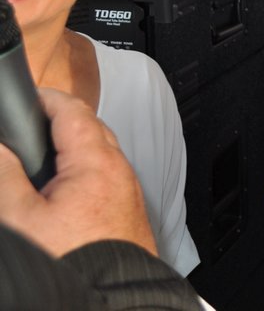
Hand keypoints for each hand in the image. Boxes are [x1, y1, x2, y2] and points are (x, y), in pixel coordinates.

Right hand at [0, 88, 156, 257]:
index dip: (46, 97)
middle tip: (28, 123)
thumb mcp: (21, 219)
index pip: (73, 110)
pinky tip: (59, 193)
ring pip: (99, 156)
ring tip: (38, 157)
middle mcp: (121, 174)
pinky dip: (82, 174)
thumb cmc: (72, 265)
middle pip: (90, 129)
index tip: (26, 96)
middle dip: (58, 121)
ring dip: (71, 149)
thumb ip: (5, 175)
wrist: (108, 303)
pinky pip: (104, 181)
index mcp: (97, 163)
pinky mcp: (127, 216)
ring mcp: (128, 195)